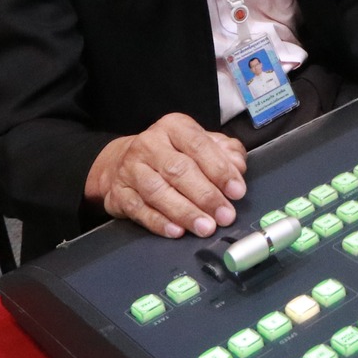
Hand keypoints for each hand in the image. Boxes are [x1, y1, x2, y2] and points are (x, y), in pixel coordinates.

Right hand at [85, 113, 247, 238]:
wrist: (122, 163)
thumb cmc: (171, 155)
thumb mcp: (200, 145)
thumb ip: (225, 152)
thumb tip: (238, 167)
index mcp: (174, 127)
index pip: (199, 145)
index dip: (220, 170)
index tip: (237, 191)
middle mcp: (150, 144)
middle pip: (179, 170)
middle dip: (206, 196)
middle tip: (225, 215)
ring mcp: (131, 168)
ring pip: (158, 191)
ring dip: (185, 212)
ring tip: (206, 227)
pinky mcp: (119, 192)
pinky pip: (140, 210)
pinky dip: (159, 222)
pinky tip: (177, 231)